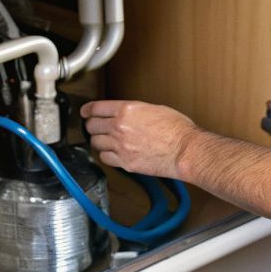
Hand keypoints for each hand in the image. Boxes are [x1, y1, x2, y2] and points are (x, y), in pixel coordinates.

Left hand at [80, 99, 198, 178]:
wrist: (185, 150)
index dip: (88, 110)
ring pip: (96, 143)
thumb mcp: (154, 109)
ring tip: (105, 141)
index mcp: (127, 110)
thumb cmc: (177, 129)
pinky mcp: (125, 162)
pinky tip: (113, 153)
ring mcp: (121, 146)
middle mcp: (119, 127)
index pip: (96, 108)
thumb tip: (127, 114)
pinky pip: (106, 158)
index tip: (86, 112)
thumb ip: (135, 111)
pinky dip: (107, 156)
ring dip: (99, 141)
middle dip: (92, 126)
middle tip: (95, 127)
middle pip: (92, 126)